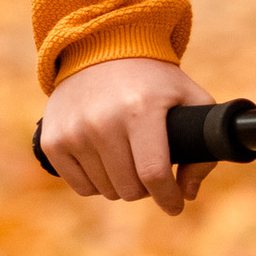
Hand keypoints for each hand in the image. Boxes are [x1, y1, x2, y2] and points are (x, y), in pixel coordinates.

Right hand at [37, 55, 214, 213]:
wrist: (100, 49)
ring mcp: (74, 131)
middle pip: (130, 188)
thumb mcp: (189, 98)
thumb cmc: (152, 80)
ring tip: (128, 160)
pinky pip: (81, 186)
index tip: (175, 205)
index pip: (154, 174)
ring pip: (106, 190)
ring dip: (121, 185)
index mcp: (141, 109)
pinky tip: (104, 160)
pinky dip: (96, 182)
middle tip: (151, 172)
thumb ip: (202, 146)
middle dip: (147, 189)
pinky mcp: (53, 141)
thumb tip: (188, 192)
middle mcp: (103, 121)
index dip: (169, 198)